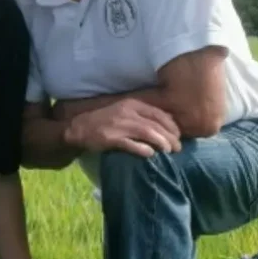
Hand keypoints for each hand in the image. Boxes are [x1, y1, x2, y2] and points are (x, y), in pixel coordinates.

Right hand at [63, 98, 181, 156]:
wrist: (79, 128)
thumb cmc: (105, 121)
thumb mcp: (125, 112)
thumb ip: (143, 116)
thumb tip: (167, 123)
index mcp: (132, 104)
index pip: (159, 114)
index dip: (172, 125)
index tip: (178, 136)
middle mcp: (127, 112)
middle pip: (155, 124)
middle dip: (170, 137)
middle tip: (178, 148)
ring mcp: (118, 125)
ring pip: (147, 133)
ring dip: (161, 143)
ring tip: (169, 151)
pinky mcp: (110, 138)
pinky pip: (130, 144)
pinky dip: (142, 149)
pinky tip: (150, 154)